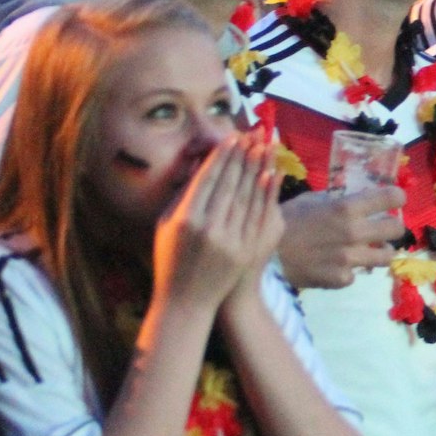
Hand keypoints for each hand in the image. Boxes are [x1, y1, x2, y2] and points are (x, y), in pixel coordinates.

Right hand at [153, 135, 277, 313]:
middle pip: (230, 184)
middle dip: (242, 156)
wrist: (187, 301)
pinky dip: (265, 192)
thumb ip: (181, 196)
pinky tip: (270, 173)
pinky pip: (258, 215)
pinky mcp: (245, 250)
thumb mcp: (166, 225)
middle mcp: (208, 228)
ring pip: (246, 196)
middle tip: (252, 134)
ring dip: (256, 168)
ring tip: (263, 145)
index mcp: (184, 220)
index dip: (221, 157)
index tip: (231, 137)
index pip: (207, 180)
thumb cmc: (171, 259)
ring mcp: (229, 240)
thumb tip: (200, 164)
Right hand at [277, 186, 406, 288]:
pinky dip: (351, 270)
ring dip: (380, 251)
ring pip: (386, 257)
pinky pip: (358, 274)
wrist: (263, 256)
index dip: (396, 197)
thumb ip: (336, 199)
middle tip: (383, 228)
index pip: (391, 197)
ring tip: (370, 250)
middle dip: (392, 227)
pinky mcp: (341, 279)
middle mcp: (353, 233)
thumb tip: (355, 195)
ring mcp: (349, 259)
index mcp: (346, 208)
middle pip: (396, 229)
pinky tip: (339, 265)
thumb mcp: (309, 200)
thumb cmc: (284, 222)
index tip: (394, 199)